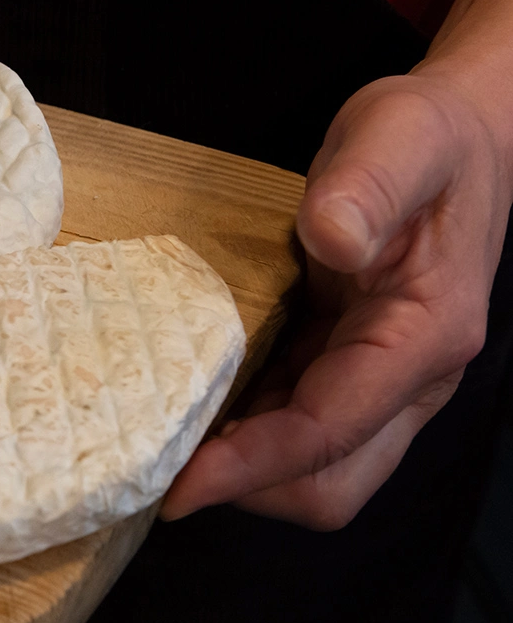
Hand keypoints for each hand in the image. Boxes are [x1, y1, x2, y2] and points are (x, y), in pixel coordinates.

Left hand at [161, 71, 511, 528]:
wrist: (464, 137)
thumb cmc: (430, 136)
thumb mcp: (399, 135)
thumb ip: (367, 184)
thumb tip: (331, 235)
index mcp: (425, 336)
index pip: (331, 429)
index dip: (253, 465)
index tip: (179, 485)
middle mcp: (410, 378)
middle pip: (330, 482)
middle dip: (248, 488)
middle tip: (158, 465)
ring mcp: (382, 381)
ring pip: (314, 467)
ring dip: (241, 468)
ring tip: (162, 442)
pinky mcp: (350, 369)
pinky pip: (298, 427)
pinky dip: (246, 433)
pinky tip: (189, 406)